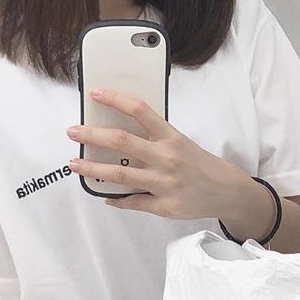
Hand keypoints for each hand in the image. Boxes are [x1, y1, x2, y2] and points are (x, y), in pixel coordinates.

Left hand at [67, 88, 245, 219]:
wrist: (226, 191)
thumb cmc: (199, 163)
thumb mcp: (180, 141)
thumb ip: (153, 136)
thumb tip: (120, 132)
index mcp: (171, 137)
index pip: (140, 110)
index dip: (115, 99)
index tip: (96, 93)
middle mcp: (166, 157)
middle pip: (121, 141)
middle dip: (92, 135)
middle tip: (73, 132)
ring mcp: (164, 183)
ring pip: (119, 175)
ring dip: (92, 170)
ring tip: (75, 164)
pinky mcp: (164, 206)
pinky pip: (132, 202)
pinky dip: (115, 199)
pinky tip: (104, 195)